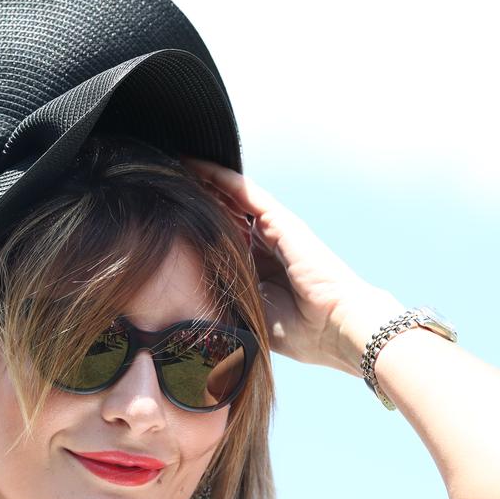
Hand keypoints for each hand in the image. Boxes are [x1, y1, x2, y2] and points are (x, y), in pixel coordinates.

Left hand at [177, 155, 403, 375]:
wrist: (336, 329)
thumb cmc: (299, 333)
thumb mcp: (249, 315)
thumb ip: (223, 302)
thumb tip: (185, 307)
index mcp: (258, 269)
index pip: (220, 240)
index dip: (196, 227)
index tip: (167, 218)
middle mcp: (265, 245)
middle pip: (223, 213)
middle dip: (196, 199)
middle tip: (162, 183)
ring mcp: (273, 230)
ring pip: (231, 198)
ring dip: (203, 181)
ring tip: (172, 165)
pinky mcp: (280, 221)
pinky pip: (245, 193)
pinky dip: (220, 178)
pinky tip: (195, 166)